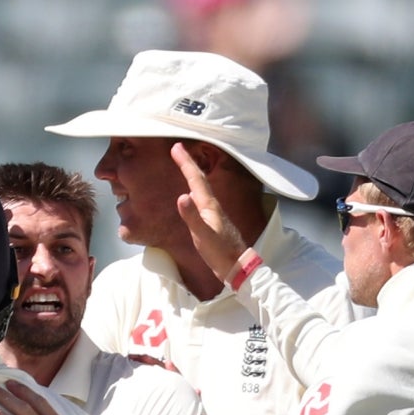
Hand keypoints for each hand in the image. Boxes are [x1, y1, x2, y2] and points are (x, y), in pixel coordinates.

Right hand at [170, 143, 248, 282]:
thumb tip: (181, 196)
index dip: (186, 163)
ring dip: (192, 174)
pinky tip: (193, 193)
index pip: (195, 179)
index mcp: (209, 206)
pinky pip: (201, 197)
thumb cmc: (220, 252)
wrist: (237, 266)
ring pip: (201, 187)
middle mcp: (212, 205)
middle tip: (178, 149)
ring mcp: (213, 213)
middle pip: (199, 179)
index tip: (176, 148)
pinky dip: (194, 188)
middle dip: (188, 163)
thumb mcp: (203, 236)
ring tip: (184, 164)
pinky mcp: (212, 221)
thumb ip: (192, 217)